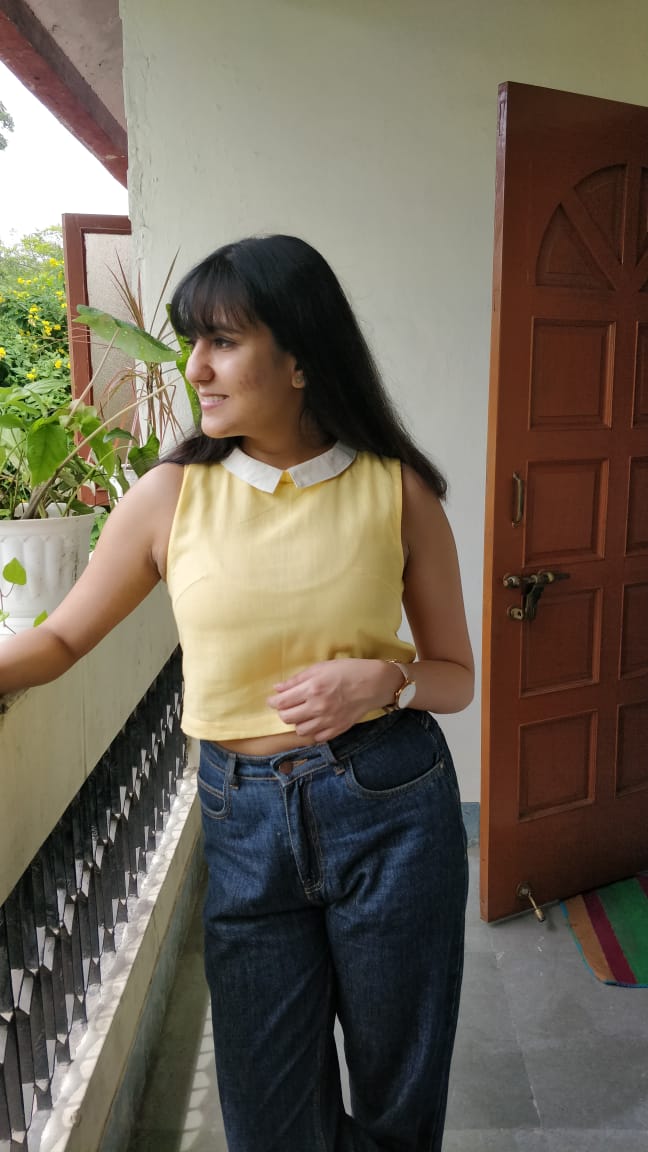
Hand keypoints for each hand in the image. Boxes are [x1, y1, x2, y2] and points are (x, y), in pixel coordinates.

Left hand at [267, 658, 396, 741]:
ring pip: (300, 731)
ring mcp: (328, 721)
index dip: (273, 702)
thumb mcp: (321, 667)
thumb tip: (278, 688)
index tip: (273, 700)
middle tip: (287, 706)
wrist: (374, 683)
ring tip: (302, 714)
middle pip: (287, 718)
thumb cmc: (348, 671)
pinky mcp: (337, 729)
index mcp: (312, 689)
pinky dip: (313, 731)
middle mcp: (318, 707)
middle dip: (283, 712)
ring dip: (297, 723)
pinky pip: (317, 737)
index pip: (282, 702)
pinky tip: (316, 721)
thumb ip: (297, 679)